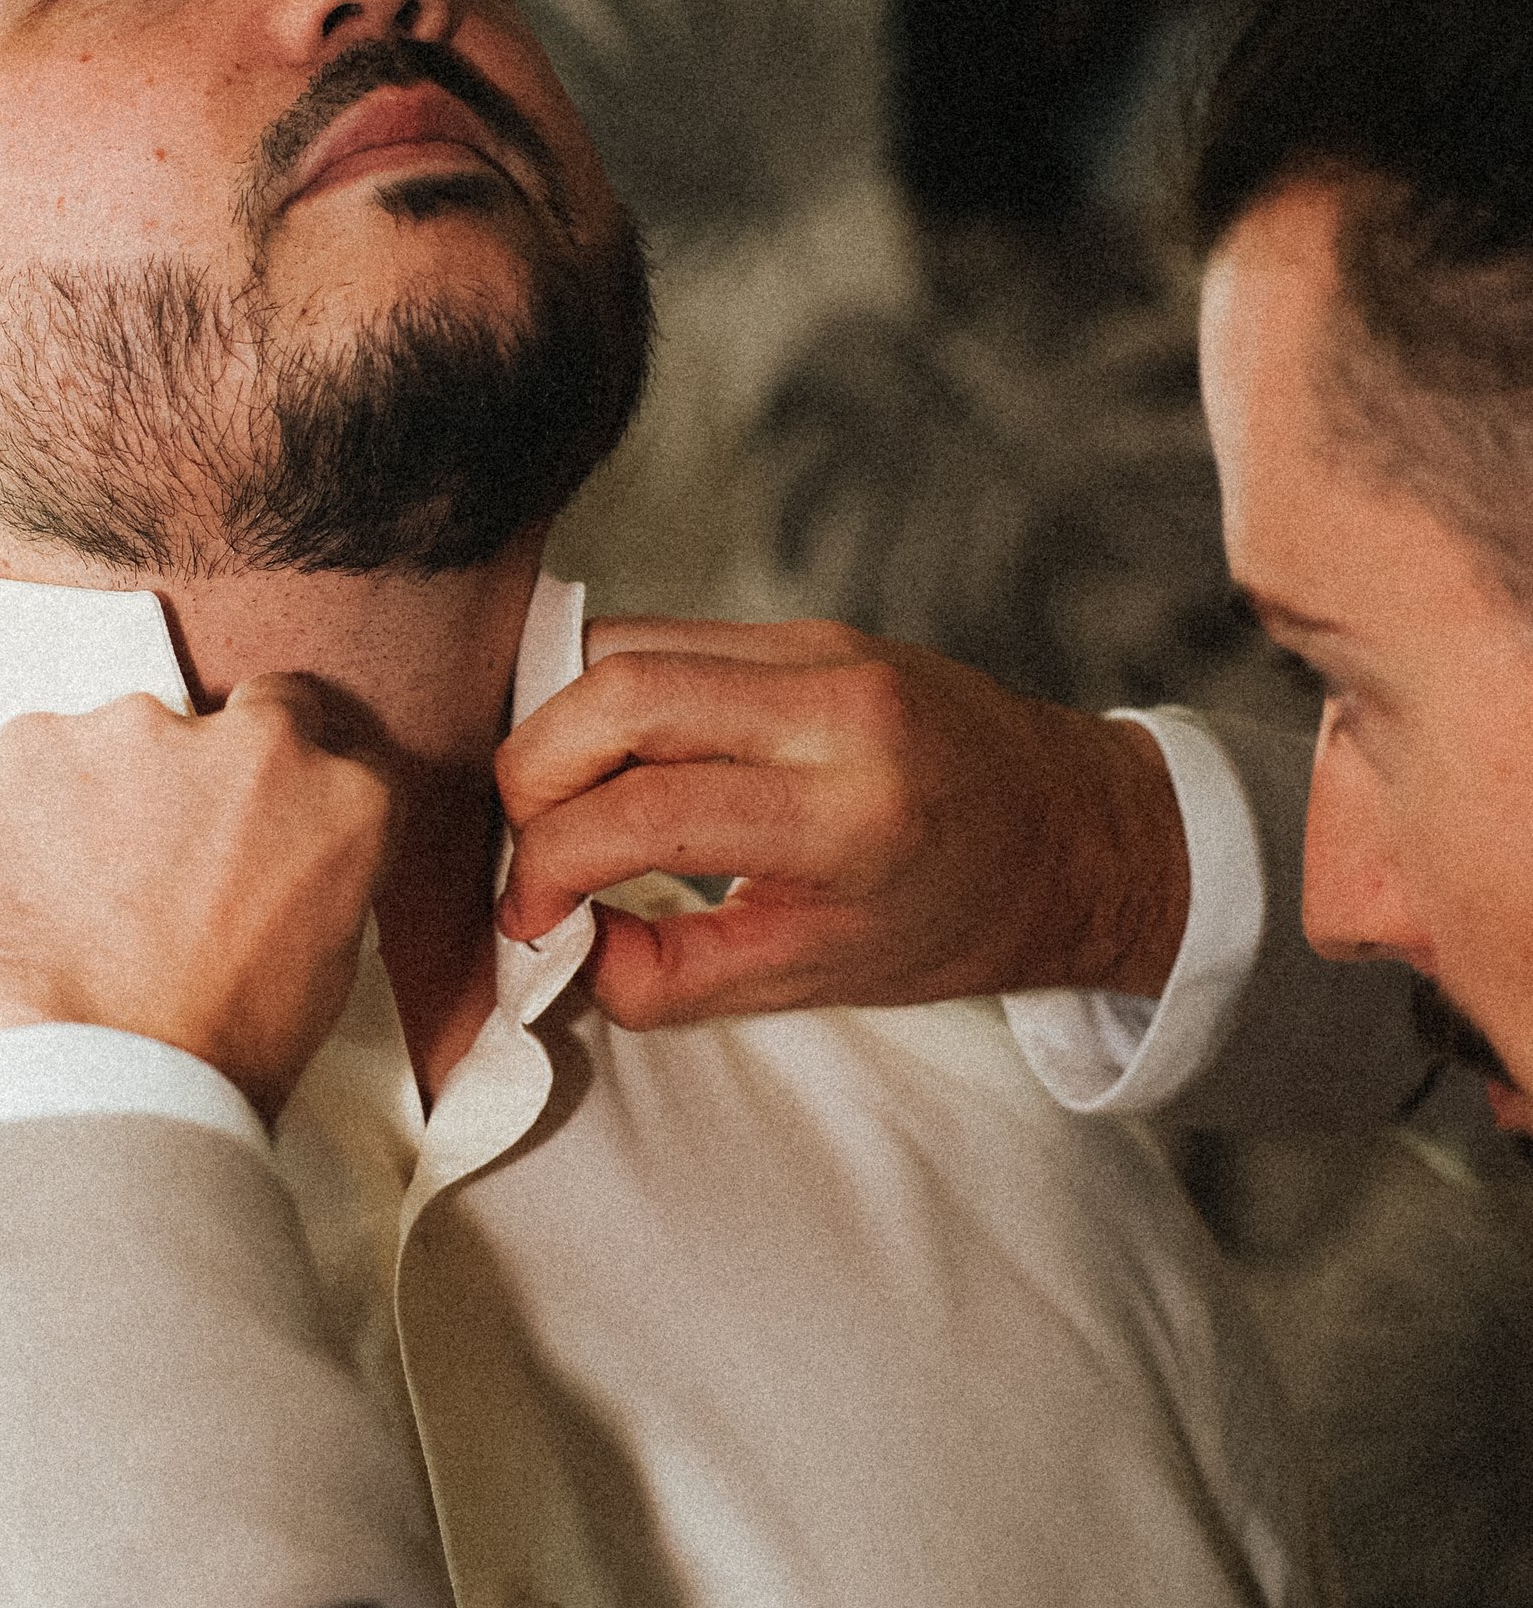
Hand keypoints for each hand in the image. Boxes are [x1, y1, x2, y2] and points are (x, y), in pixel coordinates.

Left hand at [0, 680, 394, 1124]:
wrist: (82, 1092)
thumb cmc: (199, 1071)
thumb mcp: (318, 980)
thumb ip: (306, 885)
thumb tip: (273, 873)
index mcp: (343, 804)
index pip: (329, 747)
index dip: (282, 792)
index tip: (250, 824)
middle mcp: (254, 749)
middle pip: (235, 721)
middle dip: (203, 775)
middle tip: (159, 864)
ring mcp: (139, 734)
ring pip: (123, 746)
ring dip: (103, 801)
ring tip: (73, 907)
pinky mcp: (35, 744)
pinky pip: (31, 764)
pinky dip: (22, 815)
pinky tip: (21, 896)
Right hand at [495, 617, 1189, 1032]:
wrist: (1082, 834)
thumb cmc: (963, 919)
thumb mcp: (814, 980)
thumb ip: (667, 975)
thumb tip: (556, 949)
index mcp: (847, 817)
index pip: (640, 811)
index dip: (546, 868)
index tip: (528, 920)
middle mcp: (834, 708)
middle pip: (615, 689)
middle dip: (531, 771)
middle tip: (525, 848)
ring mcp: (821, 648)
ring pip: (627, 643)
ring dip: (563, 725)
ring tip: (564, 809)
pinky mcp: (809, 627)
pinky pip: (672, 639)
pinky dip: (615, 699)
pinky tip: (617, 766)